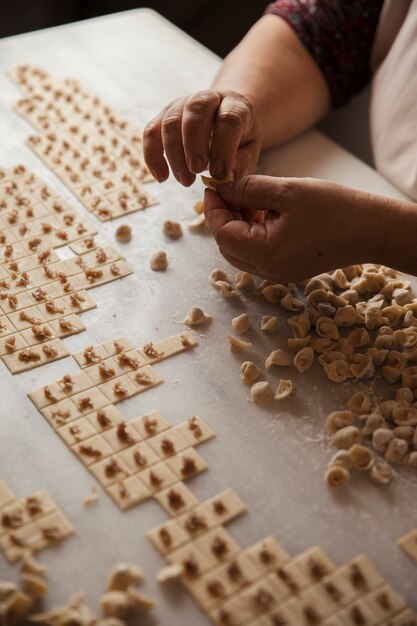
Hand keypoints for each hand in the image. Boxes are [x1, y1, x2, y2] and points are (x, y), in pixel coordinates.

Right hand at [143, 90, 260, 185]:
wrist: (225, 118)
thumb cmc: (239, 139)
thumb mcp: (249, 151)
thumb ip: (240, 164)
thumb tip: (225, 178)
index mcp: (236, 105)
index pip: (228, 119)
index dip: (223, 147)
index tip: (219, 174)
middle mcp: (207, 98)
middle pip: (195, 111)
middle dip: (193, 144)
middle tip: (196, 172)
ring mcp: (182, 104)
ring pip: (170, 121)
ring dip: (174, 154)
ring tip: (186, 181)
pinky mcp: (164, 115)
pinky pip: (151, 131)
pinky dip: (152, 155)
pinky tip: (162, 177)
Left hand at [204, 175, 384, 281]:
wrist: (372, 229)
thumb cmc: (335, 208)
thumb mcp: (287, 191)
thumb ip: (249, 189)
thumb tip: (222, 187)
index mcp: (266, 254)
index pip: (222, 234)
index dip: (213, 209)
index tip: (213, 185)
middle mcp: (269, 271)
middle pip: (227, 246)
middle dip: (222, 218)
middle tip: (228, 190)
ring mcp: (278, 274)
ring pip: (240, 252)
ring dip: (237, 226)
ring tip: (248, 199)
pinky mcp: (287, 269)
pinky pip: (257, 254)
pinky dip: (252, 234)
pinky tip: (263, 213)